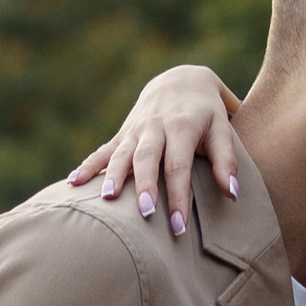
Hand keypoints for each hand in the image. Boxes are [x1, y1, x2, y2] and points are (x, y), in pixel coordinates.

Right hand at [67, 66, 240, 237]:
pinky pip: (103, 150)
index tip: (178, 227)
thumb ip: (227, 160)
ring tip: (106, 199)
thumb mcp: (222, 128)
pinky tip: (73, 183)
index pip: (179, 165)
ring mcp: (136, 129)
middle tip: (144, 214)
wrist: (181, 78)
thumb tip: (233, 194)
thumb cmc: (208, 112)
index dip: (178, 196)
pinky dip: (88, 165)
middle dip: (145, 186)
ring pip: (122, 153)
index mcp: (182, 126)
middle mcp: (156, 126)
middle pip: (147, 158)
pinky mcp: (123, 133)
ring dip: (113, 175)